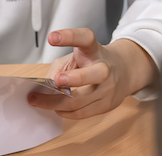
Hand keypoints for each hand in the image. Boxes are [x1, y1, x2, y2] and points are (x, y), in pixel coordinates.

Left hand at [27, 29, 157, 119]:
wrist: (124, 73)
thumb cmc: (92, 63)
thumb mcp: (76, 58)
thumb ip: (59, 68)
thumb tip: (44, 86)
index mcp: (95, 51)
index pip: (86, 39)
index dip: (70, 37)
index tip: (52, 37)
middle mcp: (105, 69)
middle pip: (93, 74)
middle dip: (74, 78)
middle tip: (56, 80)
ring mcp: (107, 89)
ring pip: (79, 101)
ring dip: (54, 103)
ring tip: (37, 100)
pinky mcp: (106, 105)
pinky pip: (80, 113)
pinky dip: (64, 112)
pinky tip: (55, 108)